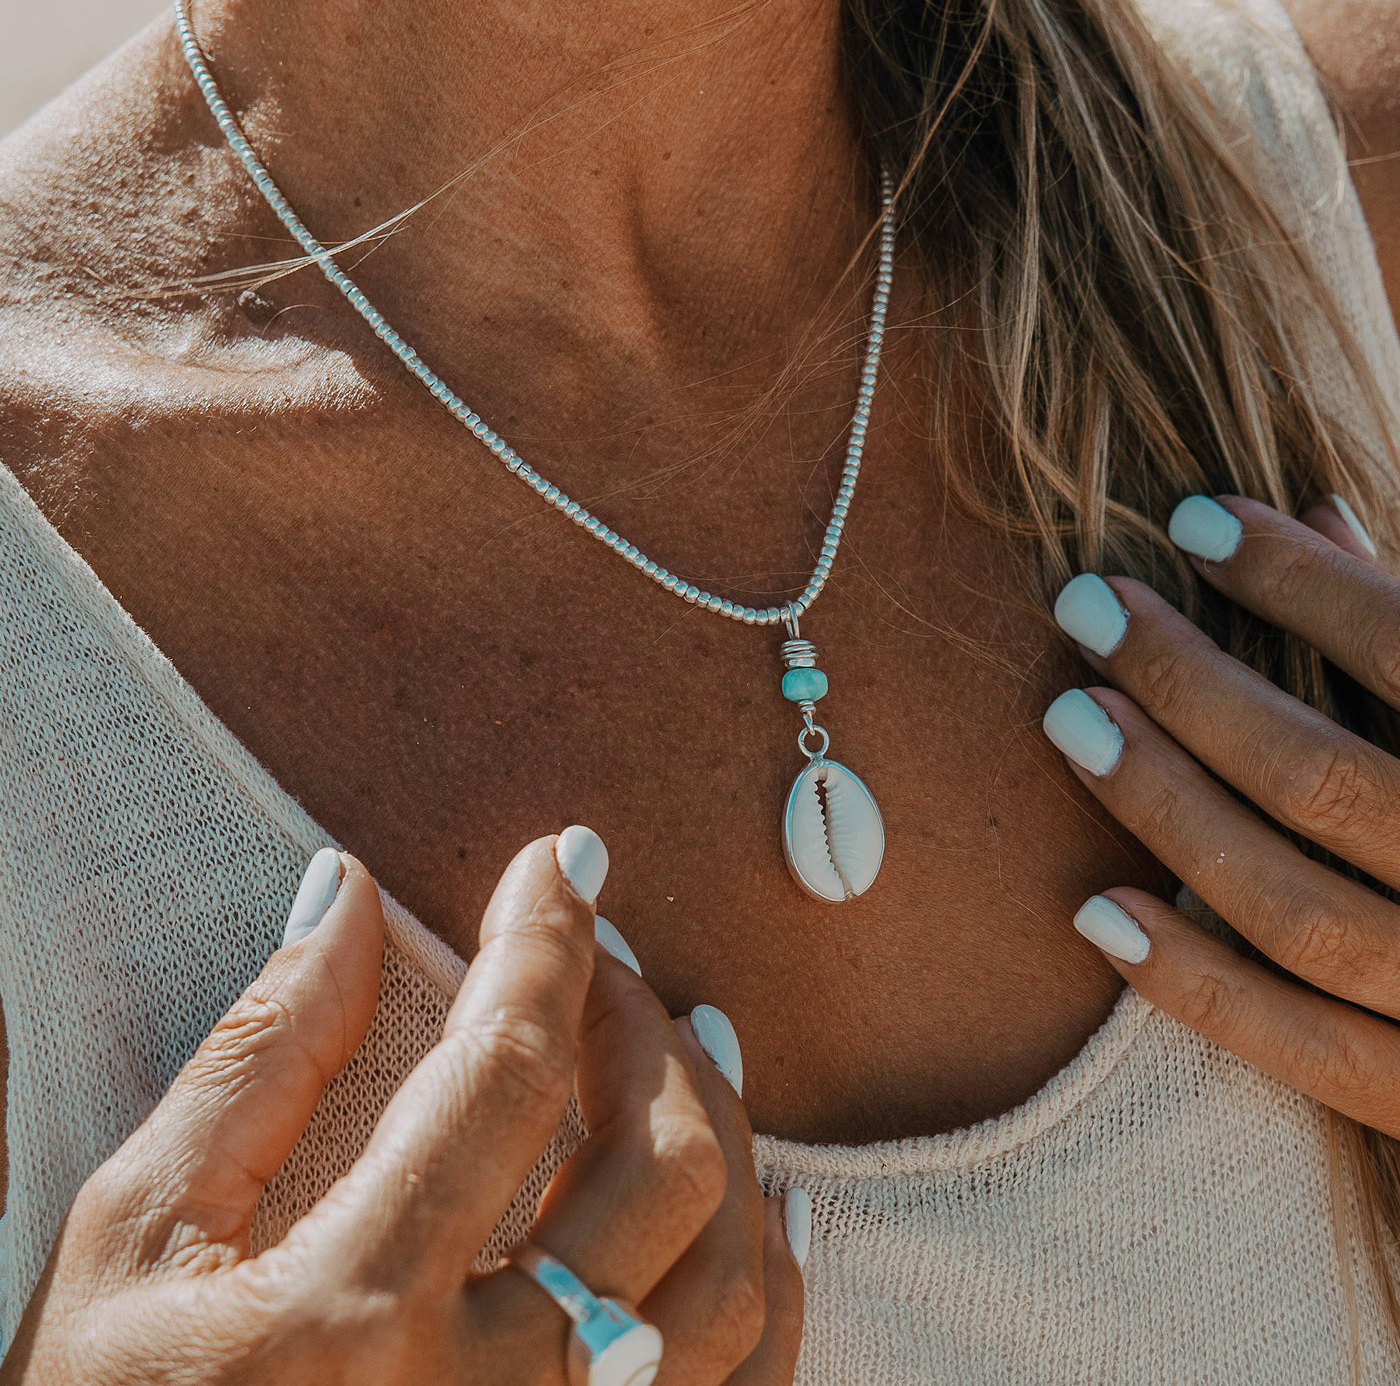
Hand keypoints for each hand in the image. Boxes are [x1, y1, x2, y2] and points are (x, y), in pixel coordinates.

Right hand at [0, 832, 804, 1384]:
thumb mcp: (133, 1238)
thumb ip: (258, 1059)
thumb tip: (350, 895)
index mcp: (351, 1318)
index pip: (507, 1072)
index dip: (545, 941)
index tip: (559, 863)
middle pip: (656, 1167)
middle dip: (643, 1025)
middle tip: (601, 959)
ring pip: (726, 1280)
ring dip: (722, 1130)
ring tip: (690, 1035)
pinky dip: (768, 1276)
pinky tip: (754, 1192)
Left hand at [1044, 493, 1399, 1136]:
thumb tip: (1319, 511)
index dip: (1301, 580)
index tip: (1195, 521)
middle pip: (1322, 779)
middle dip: (1189, 684)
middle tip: (1086, 606)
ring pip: (1295, 908)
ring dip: (1164, 809)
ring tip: (1068, 719)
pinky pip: (1306, 1049)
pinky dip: (1196, 983)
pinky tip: (1093, 909)